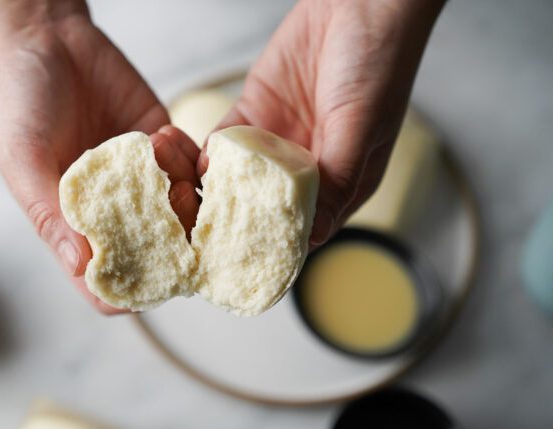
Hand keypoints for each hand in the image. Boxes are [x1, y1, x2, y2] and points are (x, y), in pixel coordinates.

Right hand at [0, 0, 199, 312]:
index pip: (105, 279)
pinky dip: (188, 157)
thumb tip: (81, 266)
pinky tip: (163, 136)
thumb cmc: (19, 99)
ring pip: (182, 212)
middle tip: (172, 208)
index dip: (129, 291)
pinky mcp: (162, 145)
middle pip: (156, 251)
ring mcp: (141, 177)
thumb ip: (52, 213)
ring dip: (185, 196)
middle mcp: (112, 207)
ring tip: (163, 161)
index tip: (151, 278)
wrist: (45, 37)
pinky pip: (191, 165)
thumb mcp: (23, 158)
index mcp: (72, 223)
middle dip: (173, 241)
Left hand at [198, 0, 444, 248]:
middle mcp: (306, 169)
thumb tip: (312, 236)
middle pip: (264, 209)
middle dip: (236, 223)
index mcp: (341, 184)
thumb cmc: (377, 64)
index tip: (242, 260)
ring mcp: (277, 143)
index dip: (274, 246)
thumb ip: (335, 181)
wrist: (358, 3)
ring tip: (194, 206)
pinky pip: (226, 143)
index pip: (304, 229)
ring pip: (239, 179)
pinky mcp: (254, 114)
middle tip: (206, 238)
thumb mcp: (360, 129)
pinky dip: (211, 156)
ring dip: (217, 191)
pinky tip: (197, 165)